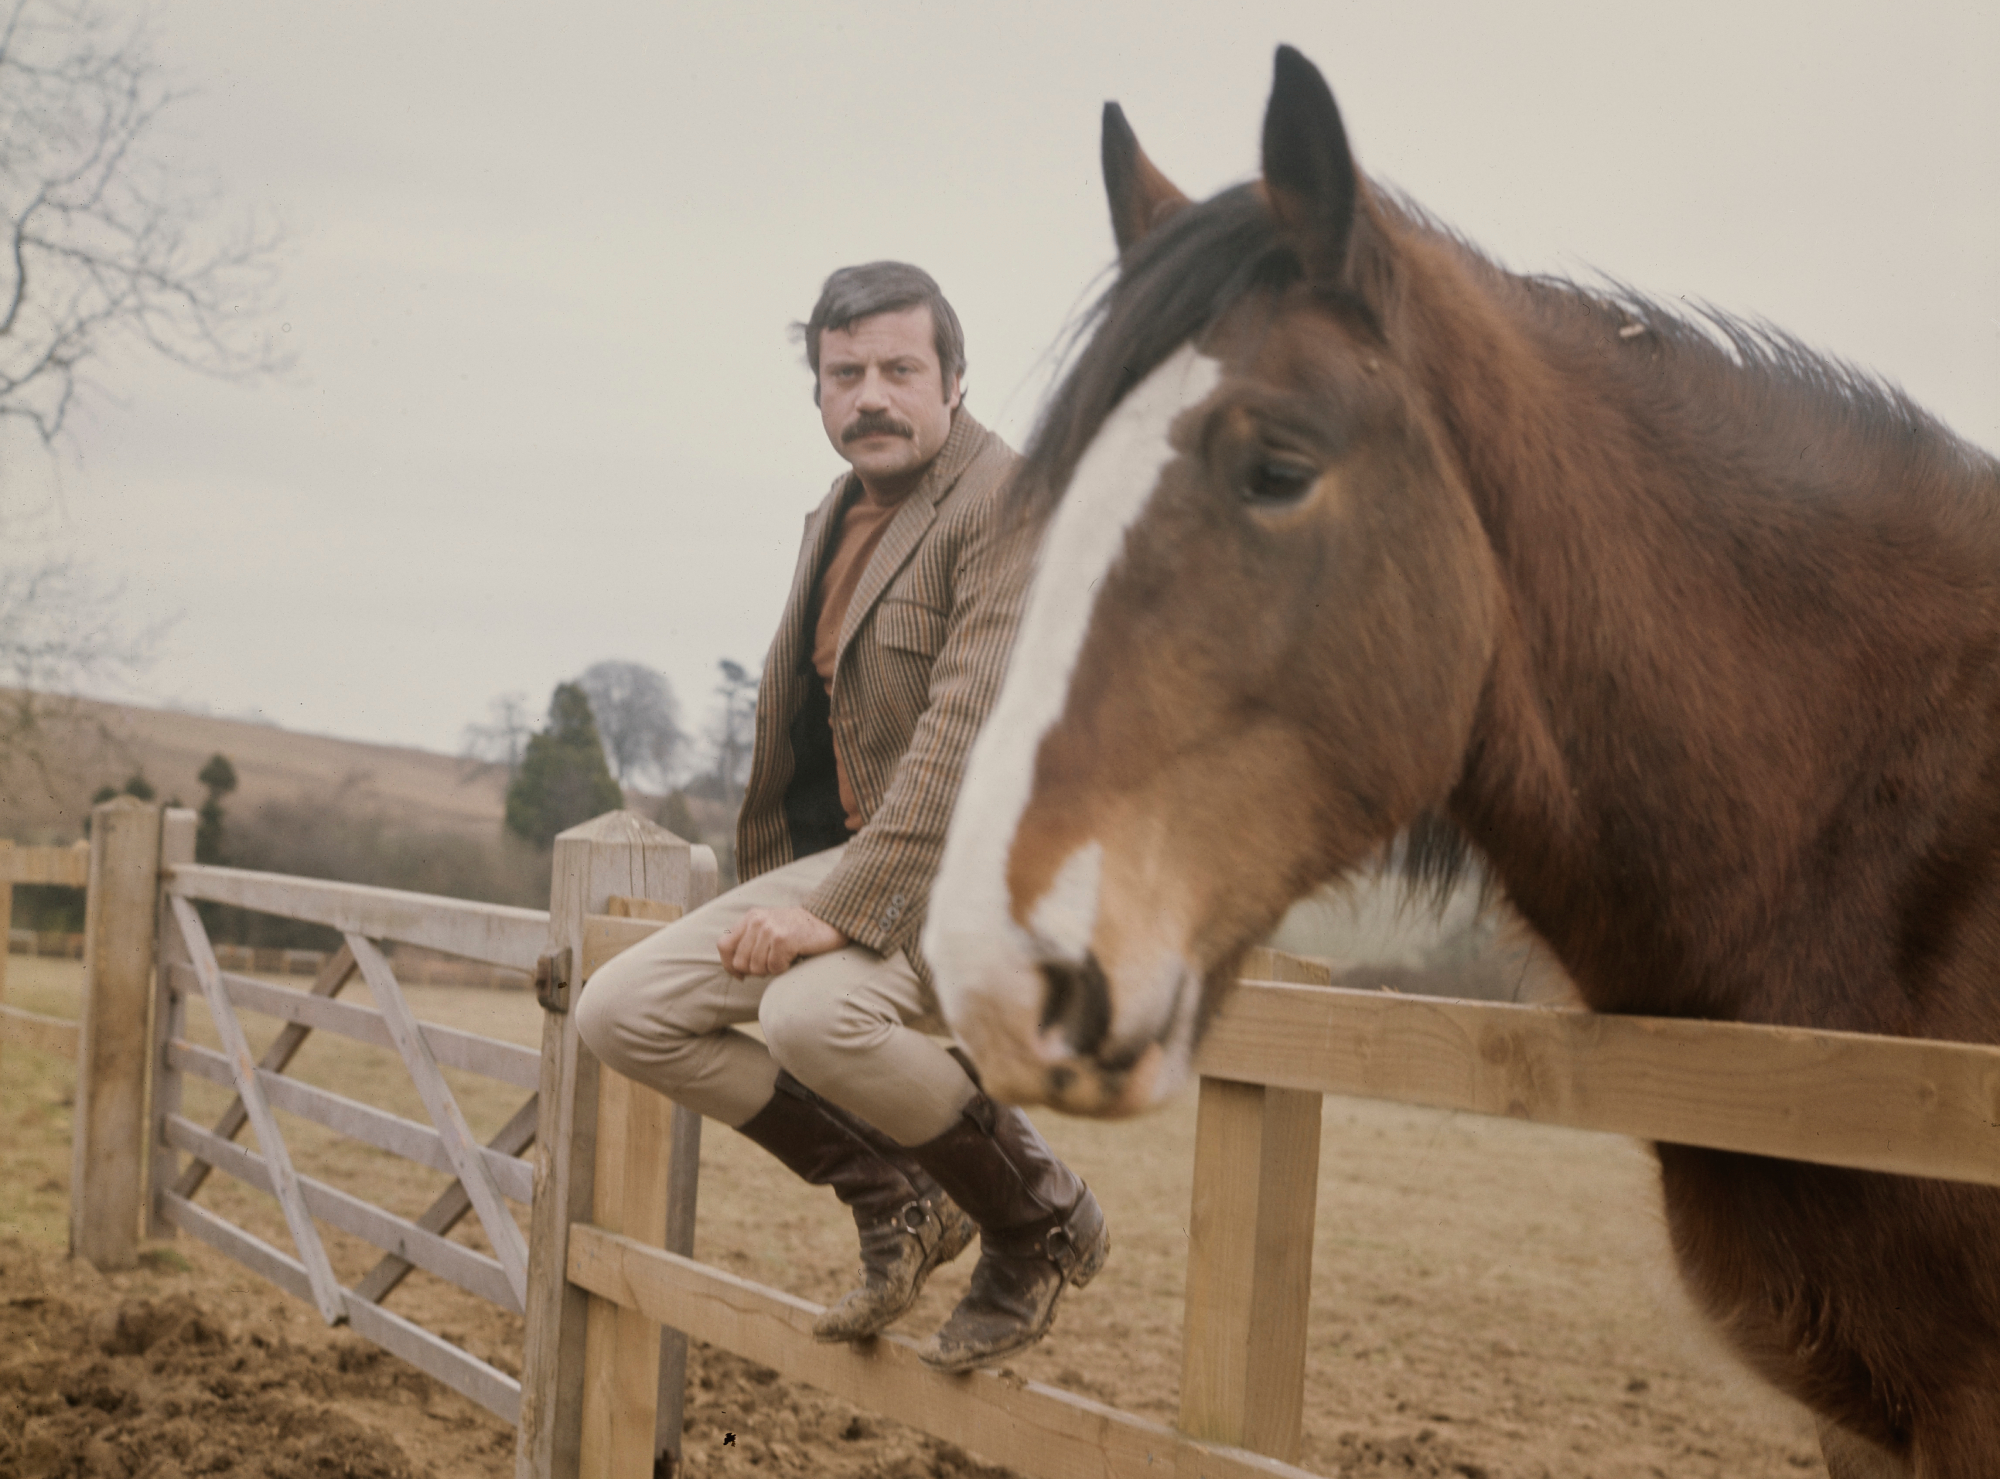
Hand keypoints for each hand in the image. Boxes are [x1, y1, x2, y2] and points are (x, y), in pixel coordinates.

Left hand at [716, 906, 847, 978]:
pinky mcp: (783, 940)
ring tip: (785, 957)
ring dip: (772, 969)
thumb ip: (749, 943)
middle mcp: (757, 920)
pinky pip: (774, 968)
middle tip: (774, 963)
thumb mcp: (769, 929)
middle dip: (756, 971)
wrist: (830, 921)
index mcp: (750, 917)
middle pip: (740, 962)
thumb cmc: (799, 932)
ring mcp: (770, 929)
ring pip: (756, 968)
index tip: (742, 975)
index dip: (729, 965)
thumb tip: (735, 971)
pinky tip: (794, 957)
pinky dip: (784, 969)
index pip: (723, 946)